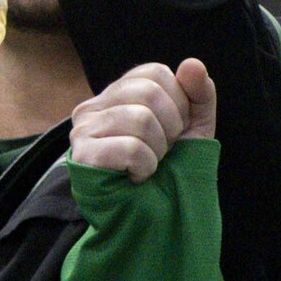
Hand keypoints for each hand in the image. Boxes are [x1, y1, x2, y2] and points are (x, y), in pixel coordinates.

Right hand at [66, 58, 216, 181]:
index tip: (175, 130)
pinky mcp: (82, 156)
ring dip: (158, 150)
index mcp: (118, 93)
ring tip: (148, 164)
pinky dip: (145, 167)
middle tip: (163, 152)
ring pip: (141, 120)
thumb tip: (192, 63)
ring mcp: (83, 130)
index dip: (179, 103)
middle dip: (171, 128)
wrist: (155, 216)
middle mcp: (94, 106)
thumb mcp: (194, 127)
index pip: (156, 73)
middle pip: (149, 93)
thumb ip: (198, 94)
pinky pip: (130, 148)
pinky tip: (136, 177)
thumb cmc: (171, 168)